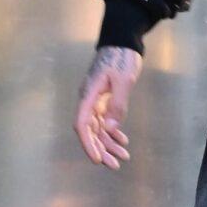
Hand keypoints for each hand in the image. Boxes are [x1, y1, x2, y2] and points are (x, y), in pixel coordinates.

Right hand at [74, 47, 141, 168]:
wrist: (122, 41)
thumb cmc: (121, 57)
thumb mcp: (123, 80)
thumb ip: (117, 104)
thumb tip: (110, 129)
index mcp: (89, 94)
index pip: (82, 124)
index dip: (88, 143)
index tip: (96, 159)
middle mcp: (89, 100)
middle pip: (90, 130)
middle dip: (101, 149)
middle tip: (115, 165)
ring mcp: (96, 100)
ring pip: (98, 128)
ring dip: (109, 143)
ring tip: (123, 157)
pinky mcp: (104, 100)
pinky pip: (105, 121)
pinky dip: (113, 132)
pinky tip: (122, 141)